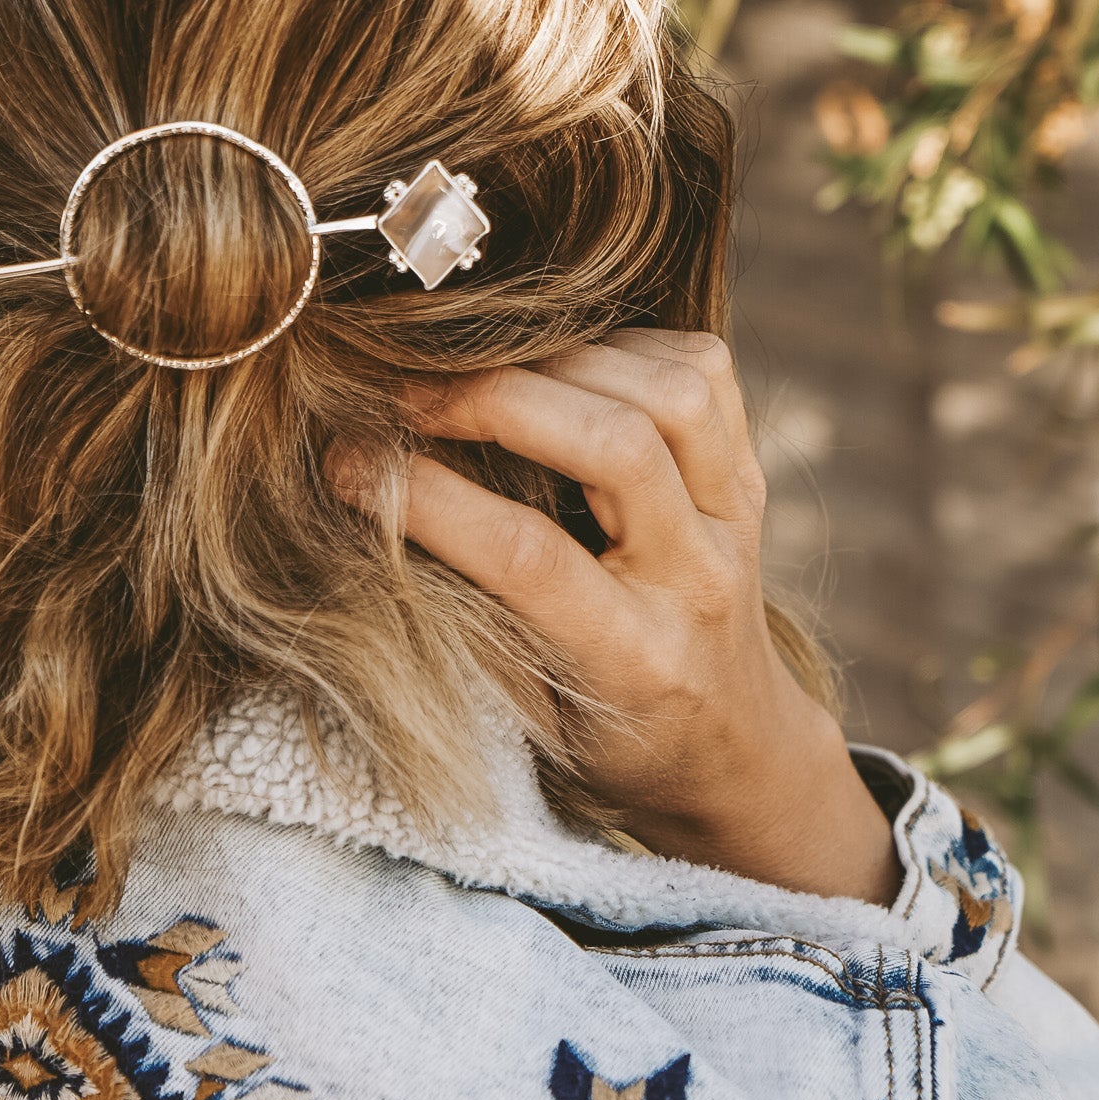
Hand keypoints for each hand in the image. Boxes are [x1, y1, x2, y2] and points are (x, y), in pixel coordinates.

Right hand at [396, 332, 901, 905]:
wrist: (737, 750)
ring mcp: (736, 520)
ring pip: (672, 393)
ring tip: (485, 373)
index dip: (430, 498)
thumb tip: (366, 504)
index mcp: (635, 660)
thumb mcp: (524, 719)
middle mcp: (699, 581)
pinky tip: (564, 370)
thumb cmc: (604, 740)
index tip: (349, 463)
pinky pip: (703, 371)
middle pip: (616, 446)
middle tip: (405, 392)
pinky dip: (626, 349)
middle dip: (495, 398)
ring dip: (565, 363)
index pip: (530, 555)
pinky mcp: (749, 476)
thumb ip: (462, 619)